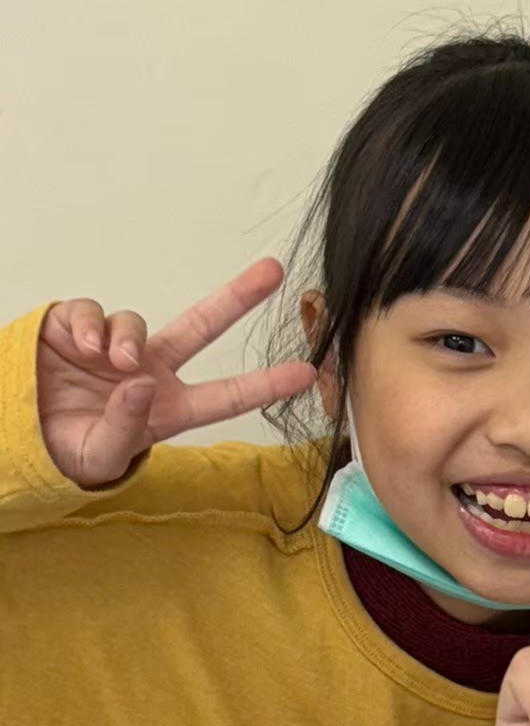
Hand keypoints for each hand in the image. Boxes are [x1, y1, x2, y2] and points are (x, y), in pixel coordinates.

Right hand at [36, 258, 311, 487]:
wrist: (22, 436)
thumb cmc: (72, 451)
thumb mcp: (101, 454)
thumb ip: (125, 426)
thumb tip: (141, 383)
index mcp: (168, 407)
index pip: (224, 395)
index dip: (264, 385)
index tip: (305, 374)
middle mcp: (148, 371)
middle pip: (201, 327)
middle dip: (236, 297)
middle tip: (273, 272)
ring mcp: (114, 348)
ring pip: (134, 323)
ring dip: (126, 338)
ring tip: (111, 362)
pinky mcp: (76, 329)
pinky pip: (90, 313)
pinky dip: (88, 326)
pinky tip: (81, 347)